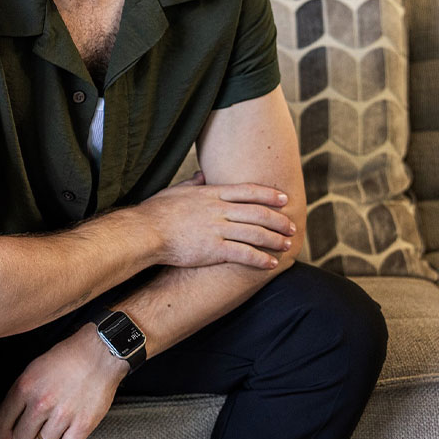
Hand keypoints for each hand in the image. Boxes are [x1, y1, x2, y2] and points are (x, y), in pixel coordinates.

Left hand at [0, 323, 127, 438]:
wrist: (100, 351)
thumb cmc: (69, 356)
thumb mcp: (35, 367)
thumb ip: (17, 392)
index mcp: (26, 386)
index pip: (3, 422)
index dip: (3, 431)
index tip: (8, 433)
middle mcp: (41, 402)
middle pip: (21, 437)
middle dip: (27, 433)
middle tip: (36, 425)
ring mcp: (62, 415)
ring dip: (47, 438)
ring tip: (55, 424)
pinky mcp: (82, 424)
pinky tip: (68, 433)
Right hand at [139, 171, 295, 269]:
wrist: (145, 231)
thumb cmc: (157, 211)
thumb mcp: (176, 190)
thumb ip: (192, 183)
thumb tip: (201, 174)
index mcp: (210, 194)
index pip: (247, 191)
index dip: (268, 195)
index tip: (283, 199)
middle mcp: (218, 209)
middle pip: (257, 212)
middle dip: (278, 219)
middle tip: (292, 225)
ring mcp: (216, 229)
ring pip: (255, 232)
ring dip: (274, 239)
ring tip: (287, 244)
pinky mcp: (213, 249)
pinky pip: (243, 253)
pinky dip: (260, 259)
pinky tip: (271, 264)